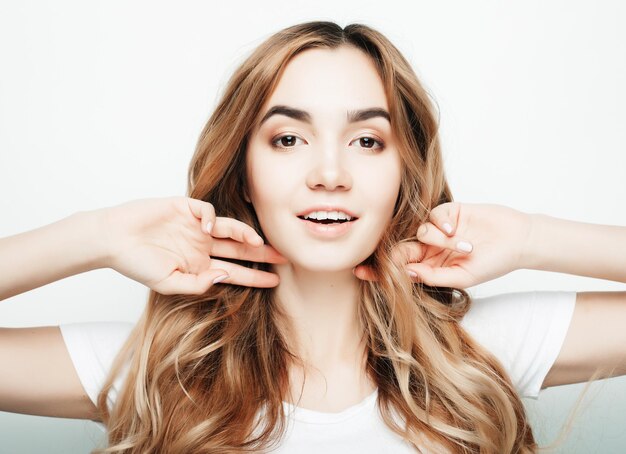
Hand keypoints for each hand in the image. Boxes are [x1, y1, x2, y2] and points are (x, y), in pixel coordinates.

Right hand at [99, 196, 287, 294]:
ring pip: (230, 228)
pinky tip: (208, 229)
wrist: (112, 239)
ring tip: (258, 242)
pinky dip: (212, 218)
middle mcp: (202, 245)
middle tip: (284, 257)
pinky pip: (208, 211)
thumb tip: (225, 274)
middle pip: (239, 249)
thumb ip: (198, 284)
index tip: (275, 281)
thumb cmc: (136, 263)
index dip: (255, 276)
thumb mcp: (169, 283)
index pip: (235, 271)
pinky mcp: (185, 208)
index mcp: (200, 264)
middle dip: (262, 254)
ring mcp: (195, 226)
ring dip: (245, 234)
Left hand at [353, 202, 533, 288]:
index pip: (401, 269)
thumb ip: (434, 276)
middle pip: (402, 249)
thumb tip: (407, 275)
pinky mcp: (447, 212)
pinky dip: (440, 224)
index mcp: (431, 266)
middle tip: (387, 255)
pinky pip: (432, 216)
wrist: (518, 239)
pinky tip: (455, 230)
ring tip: (461, 246)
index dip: (380, 271)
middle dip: (392, 252)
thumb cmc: (494, 263)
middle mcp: (431, 248)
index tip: (360, 272)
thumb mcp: (463, 277)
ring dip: (435, 239)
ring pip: (419, 232)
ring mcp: (439, 230)